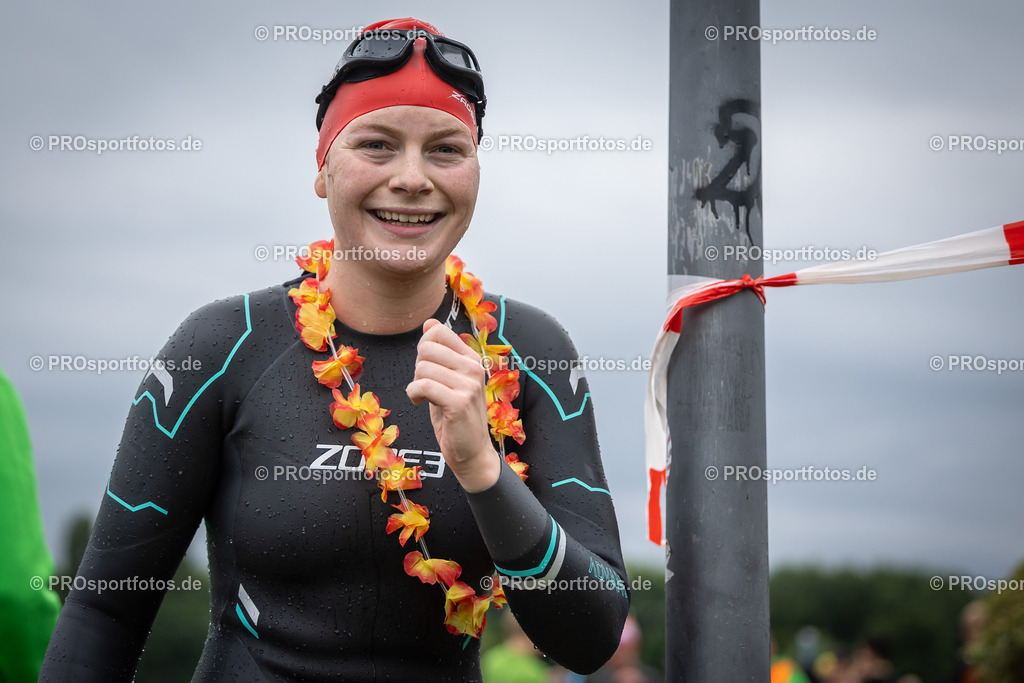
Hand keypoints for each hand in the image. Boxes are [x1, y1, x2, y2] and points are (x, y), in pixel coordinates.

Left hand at [406, 318, 499, 491]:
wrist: (471, 452)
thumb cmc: (456, 416)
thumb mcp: (447, 379)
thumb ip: (440, 352)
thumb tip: (429, 322)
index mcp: (472, 358)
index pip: (438, 331)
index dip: (423, 348)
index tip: (427, 367)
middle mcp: (474, 367)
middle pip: (426, 348)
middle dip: (417, 367)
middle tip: (425, 386)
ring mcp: (469, 384)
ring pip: (422, 367)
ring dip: (414, 384)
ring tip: (423, 396)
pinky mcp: (460, 402)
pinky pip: (423, 385)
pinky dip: (413, 394)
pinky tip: (419, 403)